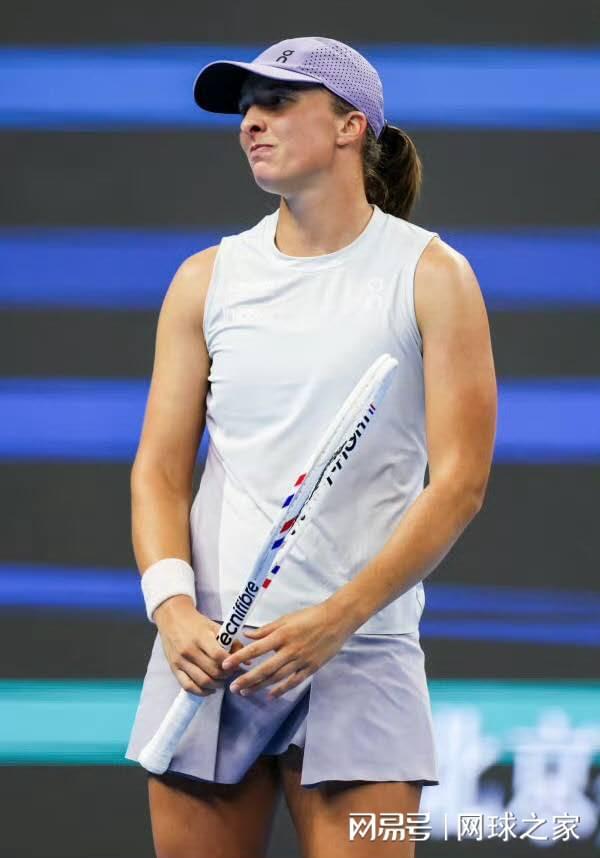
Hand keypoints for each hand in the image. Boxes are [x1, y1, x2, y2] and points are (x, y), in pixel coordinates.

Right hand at [154, 596, 247, 696]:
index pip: (218, 656)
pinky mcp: (173, 668)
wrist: (172, 618)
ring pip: (202, 681)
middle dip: (225, 675)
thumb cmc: (196, 623)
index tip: (236, 665)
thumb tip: (247, 662)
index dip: (230, 664)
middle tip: (230, 674)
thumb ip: (232, 643)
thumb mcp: (215, 627)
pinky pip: (188, 686)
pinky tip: (209, 689)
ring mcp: (180, 661)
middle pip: (212, 671)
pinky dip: (201, 692)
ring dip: (216, 685)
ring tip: (222, 681)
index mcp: (201, 637)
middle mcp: (189, 650)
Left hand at [220, 601, 351, 699]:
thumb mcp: (286, 618)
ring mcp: (301, 661)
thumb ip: (266, 629)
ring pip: (277, 678)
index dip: (240, 657)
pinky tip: (270, 696)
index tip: (226, 665)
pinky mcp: (311, 668)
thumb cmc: (310, 616)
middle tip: (232, 687)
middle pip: (265, 668)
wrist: (337, 620)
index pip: (256, 649)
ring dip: (260, 686)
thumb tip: (247, 635)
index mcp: (282, 635)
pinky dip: (281, 690)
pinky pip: (294, 682)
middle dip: (247, 679)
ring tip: (245, 693)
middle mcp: (290, 650)